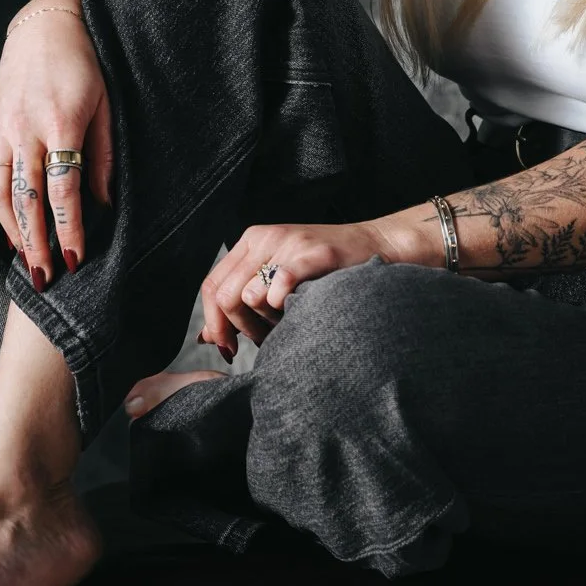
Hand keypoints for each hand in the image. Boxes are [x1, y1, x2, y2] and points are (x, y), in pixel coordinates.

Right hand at [0, 3, 114, 290]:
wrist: (46, 25)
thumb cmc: (86, 64)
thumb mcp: (107, 104)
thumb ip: (104, 155)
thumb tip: (104, 203)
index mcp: (60, 123)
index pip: (64, 190)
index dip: (69, 229)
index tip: (75, 260)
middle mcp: (25, 129)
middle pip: (27, 200)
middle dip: (35, 243)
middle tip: (45, 279)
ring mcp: (3, 129)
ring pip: (0, 193)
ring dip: (13, 232)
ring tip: (26, 262)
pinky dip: (0, 207)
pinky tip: (12, 227)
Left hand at [196, 216, 426, 360]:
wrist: (378, 246)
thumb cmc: (328, 272)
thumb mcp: (278, 279)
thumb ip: (244, 301)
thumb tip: (207, 337)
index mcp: (251, 241)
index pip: (211, 286)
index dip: (214, 323)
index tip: (227, 348)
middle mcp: (264, 237)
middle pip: (225, 296)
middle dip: (238, 329)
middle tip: (263, 342)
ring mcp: (288, 242)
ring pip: (248, 296)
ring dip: (264, 324)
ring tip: (286, 325)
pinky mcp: (313, 252)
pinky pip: (278, 284)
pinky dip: (282, 306)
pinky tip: (298, 310)